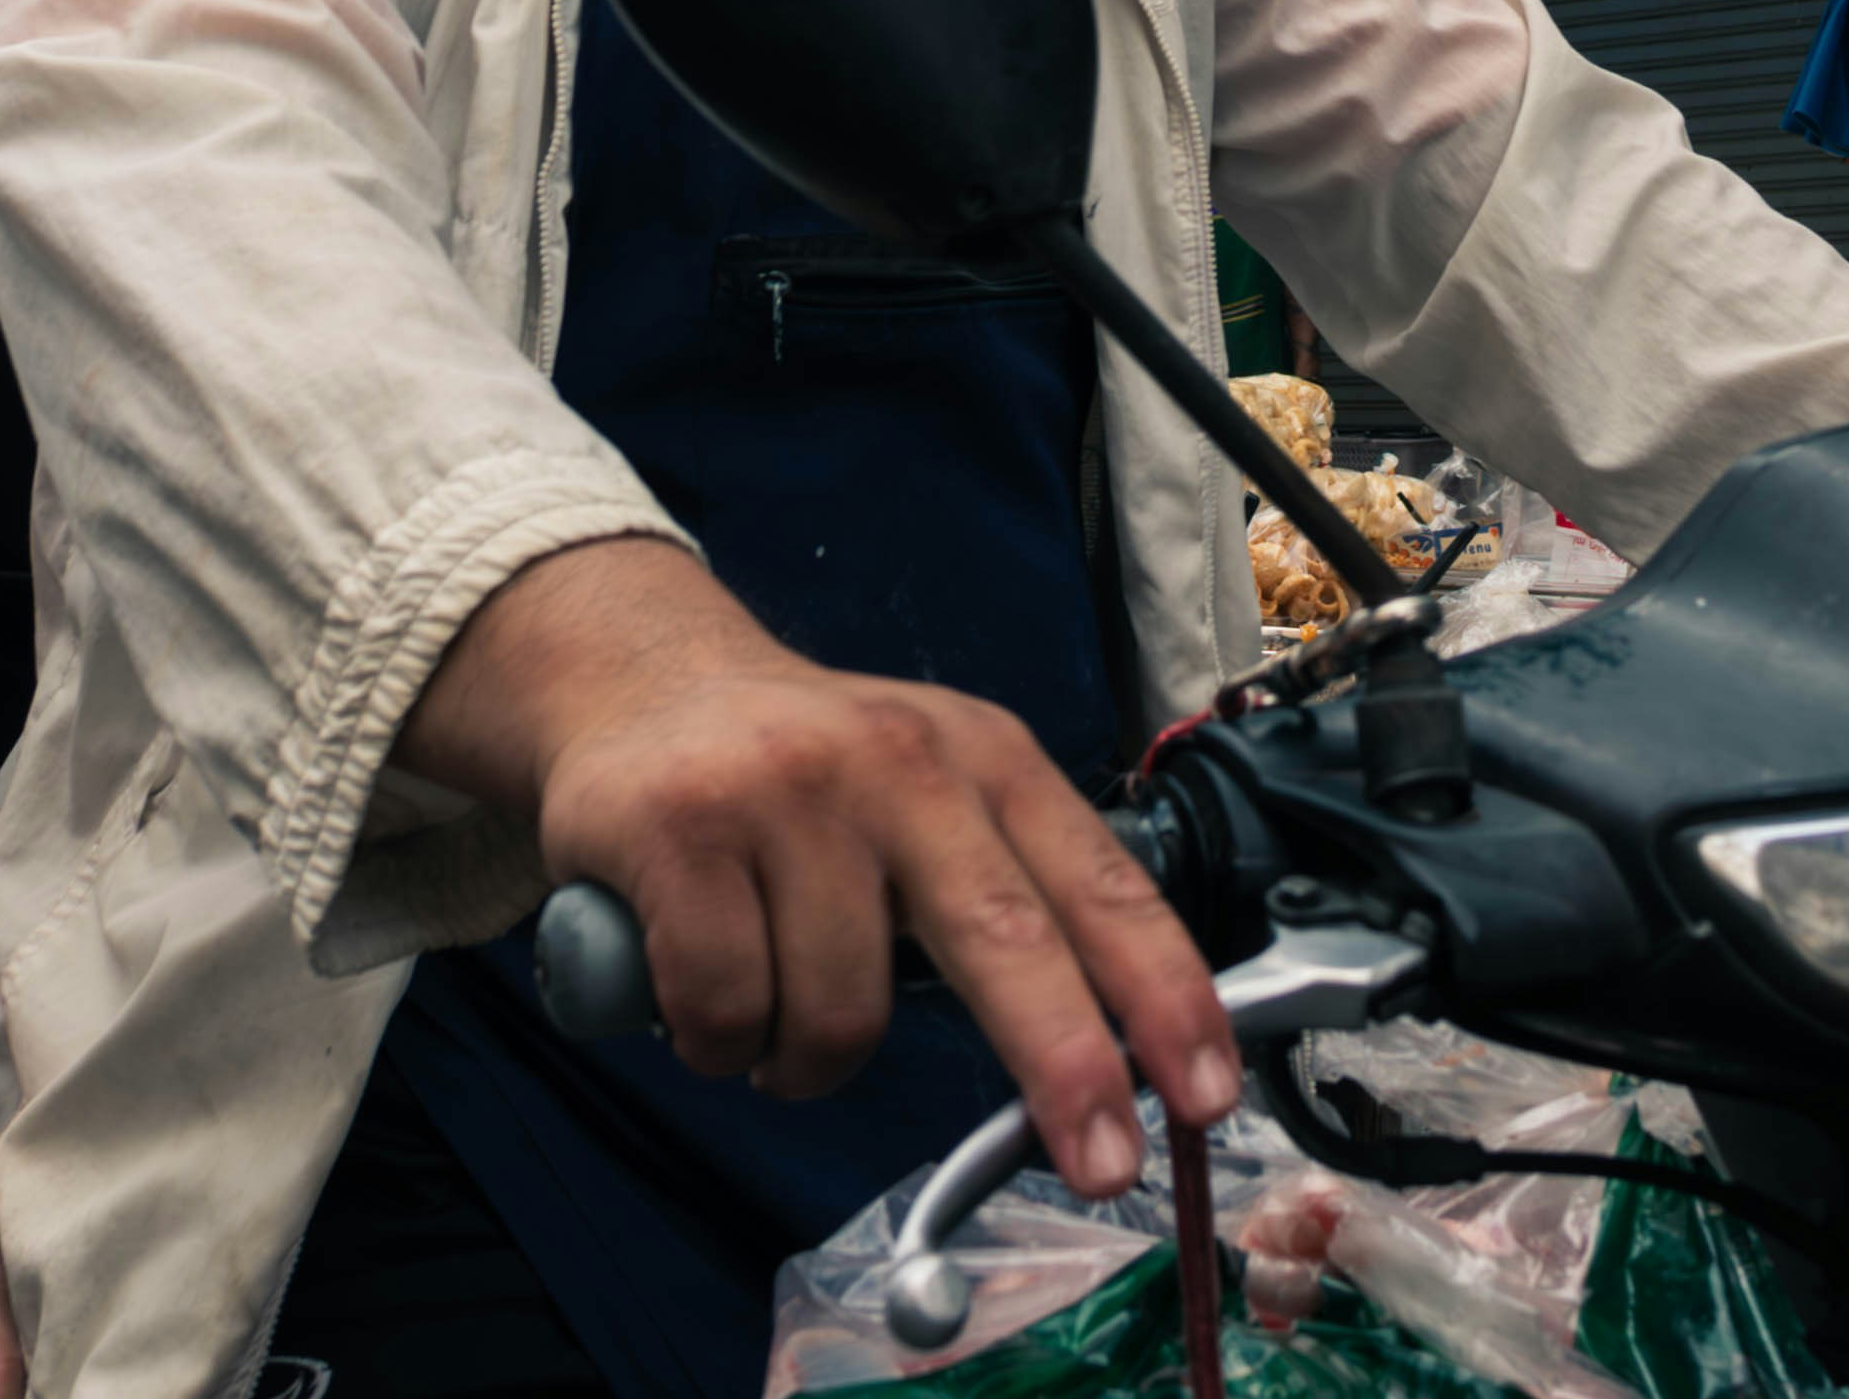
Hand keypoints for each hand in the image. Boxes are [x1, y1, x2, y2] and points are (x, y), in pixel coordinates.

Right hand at [405, 541, 1234, 1198]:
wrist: (638, 677)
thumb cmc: (805, 775)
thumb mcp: (932, 791)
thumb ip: (1004, 894)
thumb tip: (1108, 1059)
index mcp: (983, 758)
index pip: (1099, 885)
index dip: (1163, 993)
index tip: (1210, 1093)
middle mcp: (899, 761)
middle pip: (1006, 941)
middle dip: (1067, 1068)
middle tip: (1103, 1170)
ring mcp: (786, 789)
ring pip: (842, 1015)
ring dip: (805, 1063)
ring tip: (773, 1012)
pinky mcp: (681, 827)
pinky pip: (726, 1010)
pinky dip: (715, 1040)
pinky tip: (698, 991)